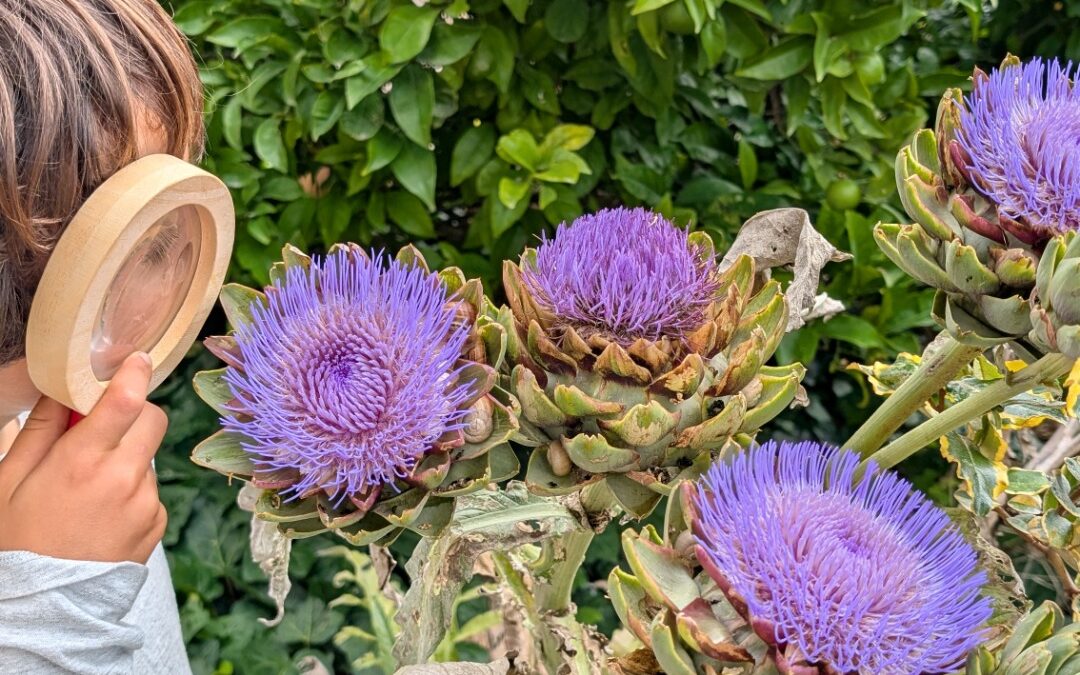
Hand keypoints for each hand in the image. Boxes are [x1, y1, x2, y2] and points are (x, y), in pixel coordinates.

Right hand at [0, 352, 167, 563]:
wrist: (44, 608)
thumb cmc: (16, 541)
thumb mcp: (9, 481)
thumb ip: (41, 431)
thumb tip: (59, 389)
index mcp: (81, 462)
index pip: (126, 402)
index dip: (134, 374)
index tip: (137, 359)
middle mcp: (122, 479)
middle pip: (153, 420)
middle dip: (135, 414)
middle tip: (104, 428)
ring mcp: (145, 503)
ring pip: (147, 457)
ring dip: (127, 459)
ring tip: (89, 489)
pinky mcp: (157, 523)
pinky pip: (150, 491)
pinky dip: (132, 492)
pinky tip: (102, 514)